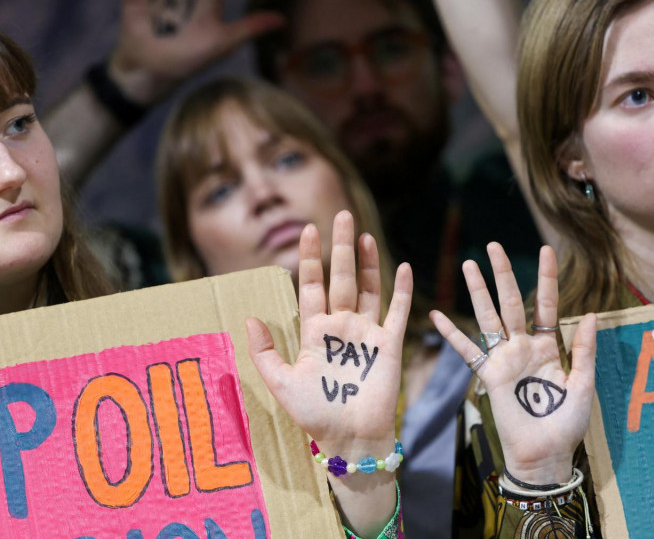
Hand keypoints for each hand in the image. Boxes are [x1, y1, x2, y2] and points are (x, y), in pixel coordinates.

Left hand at [246, 211, 409, 459]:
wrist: (349, 439)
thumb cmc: (315, 415)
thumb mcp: (281, 383)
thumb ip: (266, 352)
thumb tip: (250, 319)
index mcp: (315, 332)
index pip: (312, 286)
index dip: (311, 258)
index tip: (307, 230)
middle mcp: (341, 327)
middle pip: (341, 278)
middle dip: (340, 248)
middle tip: (341, 215)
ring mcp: (366, 334)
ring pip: (368, 289)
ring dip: (367, 262)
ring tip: (364, 234)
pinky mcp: (389, 346)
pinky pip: (397, 312)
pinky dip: (402, 291)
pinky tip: (403, 267)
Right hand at [432, 243, 597, 485]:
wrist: (544, 454)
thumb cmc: (567, 423)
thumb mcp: (583, 385)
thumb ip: (583, 350)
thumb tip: (590, 314)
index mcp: (548, 346)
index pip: (545, 304)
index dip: (546, 278)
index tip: (546, 250)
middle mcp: (523, 346)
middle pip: (511, 302)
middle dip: (503, 273)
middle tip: (494, 245)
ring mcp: (503, 358)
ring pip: (488, 317)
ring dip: (478, 291)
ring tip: (468, 265)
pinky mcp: (488, 374)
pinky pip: (467, 350)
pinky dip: (451, 333)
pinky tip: (437, 315)